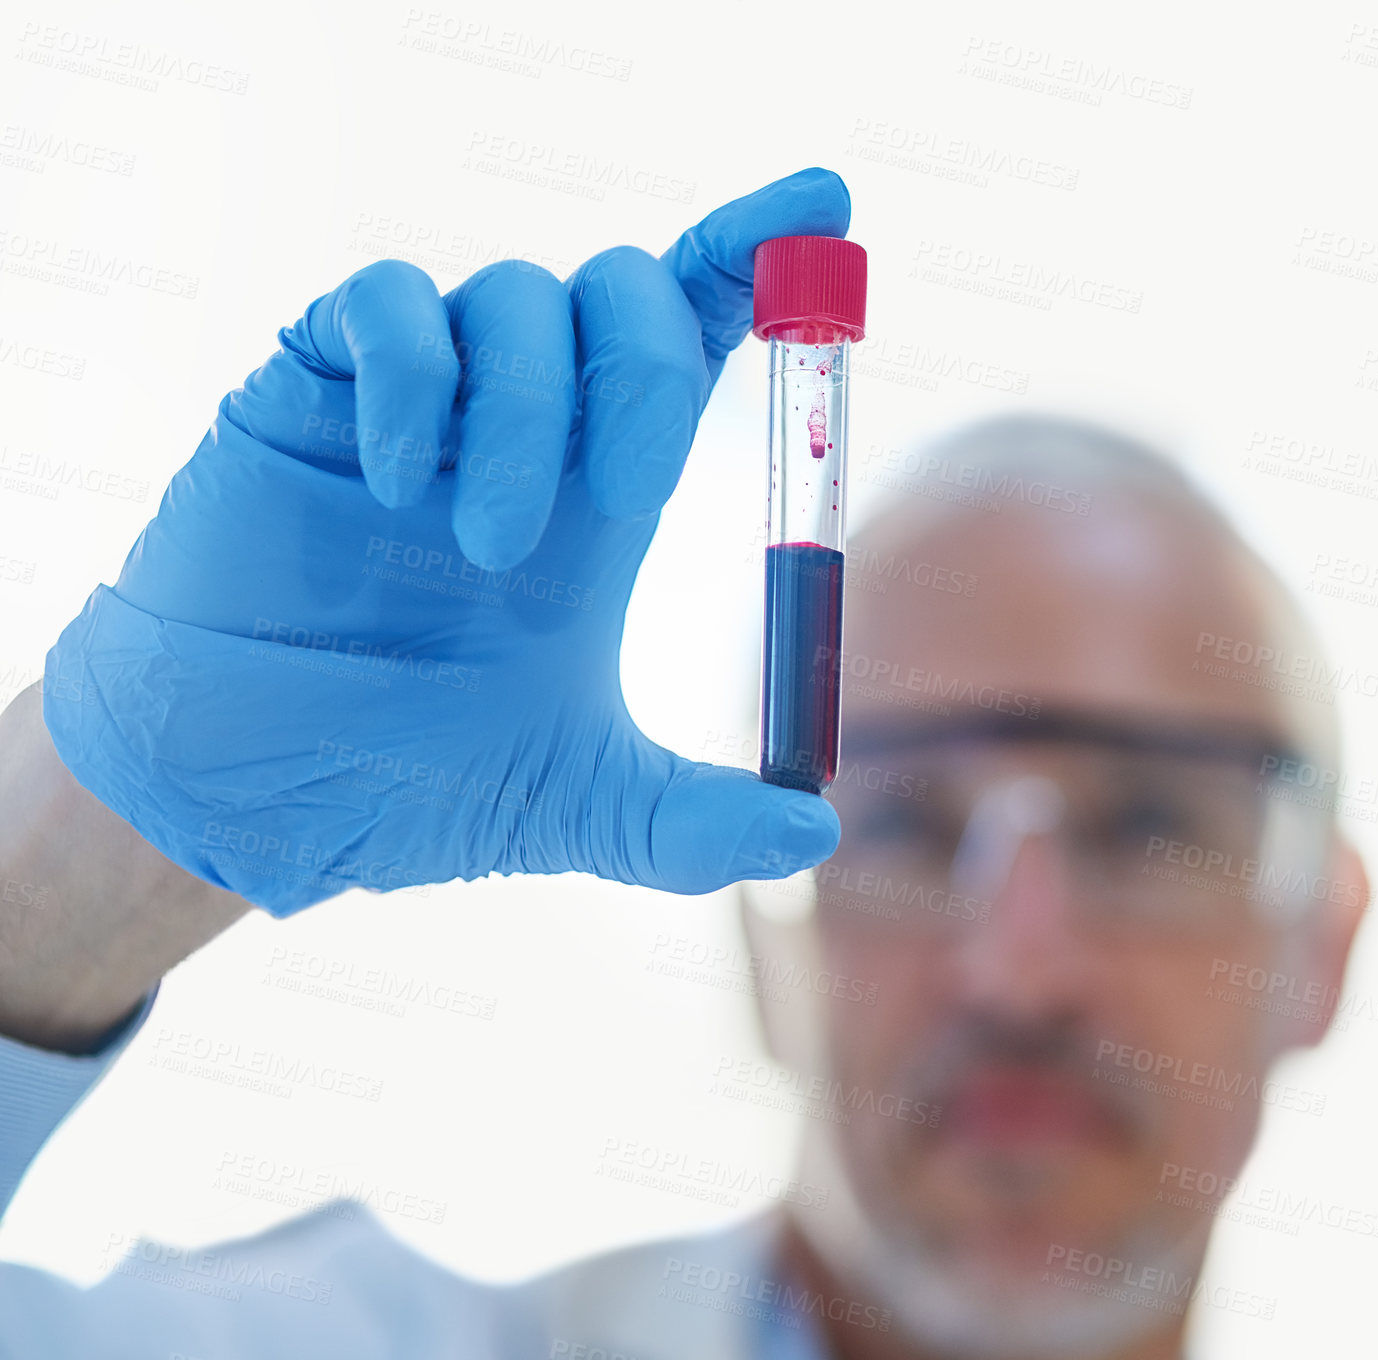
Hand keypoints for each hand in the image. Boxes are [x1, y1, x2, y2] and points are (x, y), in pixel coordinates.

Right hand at [42, 169, 848, 916]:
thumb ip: (693, 825)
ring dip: (526, 413)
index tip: (823, 204)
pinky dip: (412, 374)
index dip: (756, 262)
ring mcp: (420, 404)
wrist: (252, 793)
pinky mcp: (313, 391)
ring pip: (513, 298)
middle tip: (621, 502)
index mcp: (597, 496)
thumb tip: (814, 834)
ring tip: (489, 547)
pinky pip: (380, 305)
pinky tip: (398, 481)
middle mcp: (522, 430)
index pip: (691, 338)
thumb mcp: (582, 807)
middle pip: (623, 292)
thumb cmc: (410, 782)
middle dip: (644, 372)